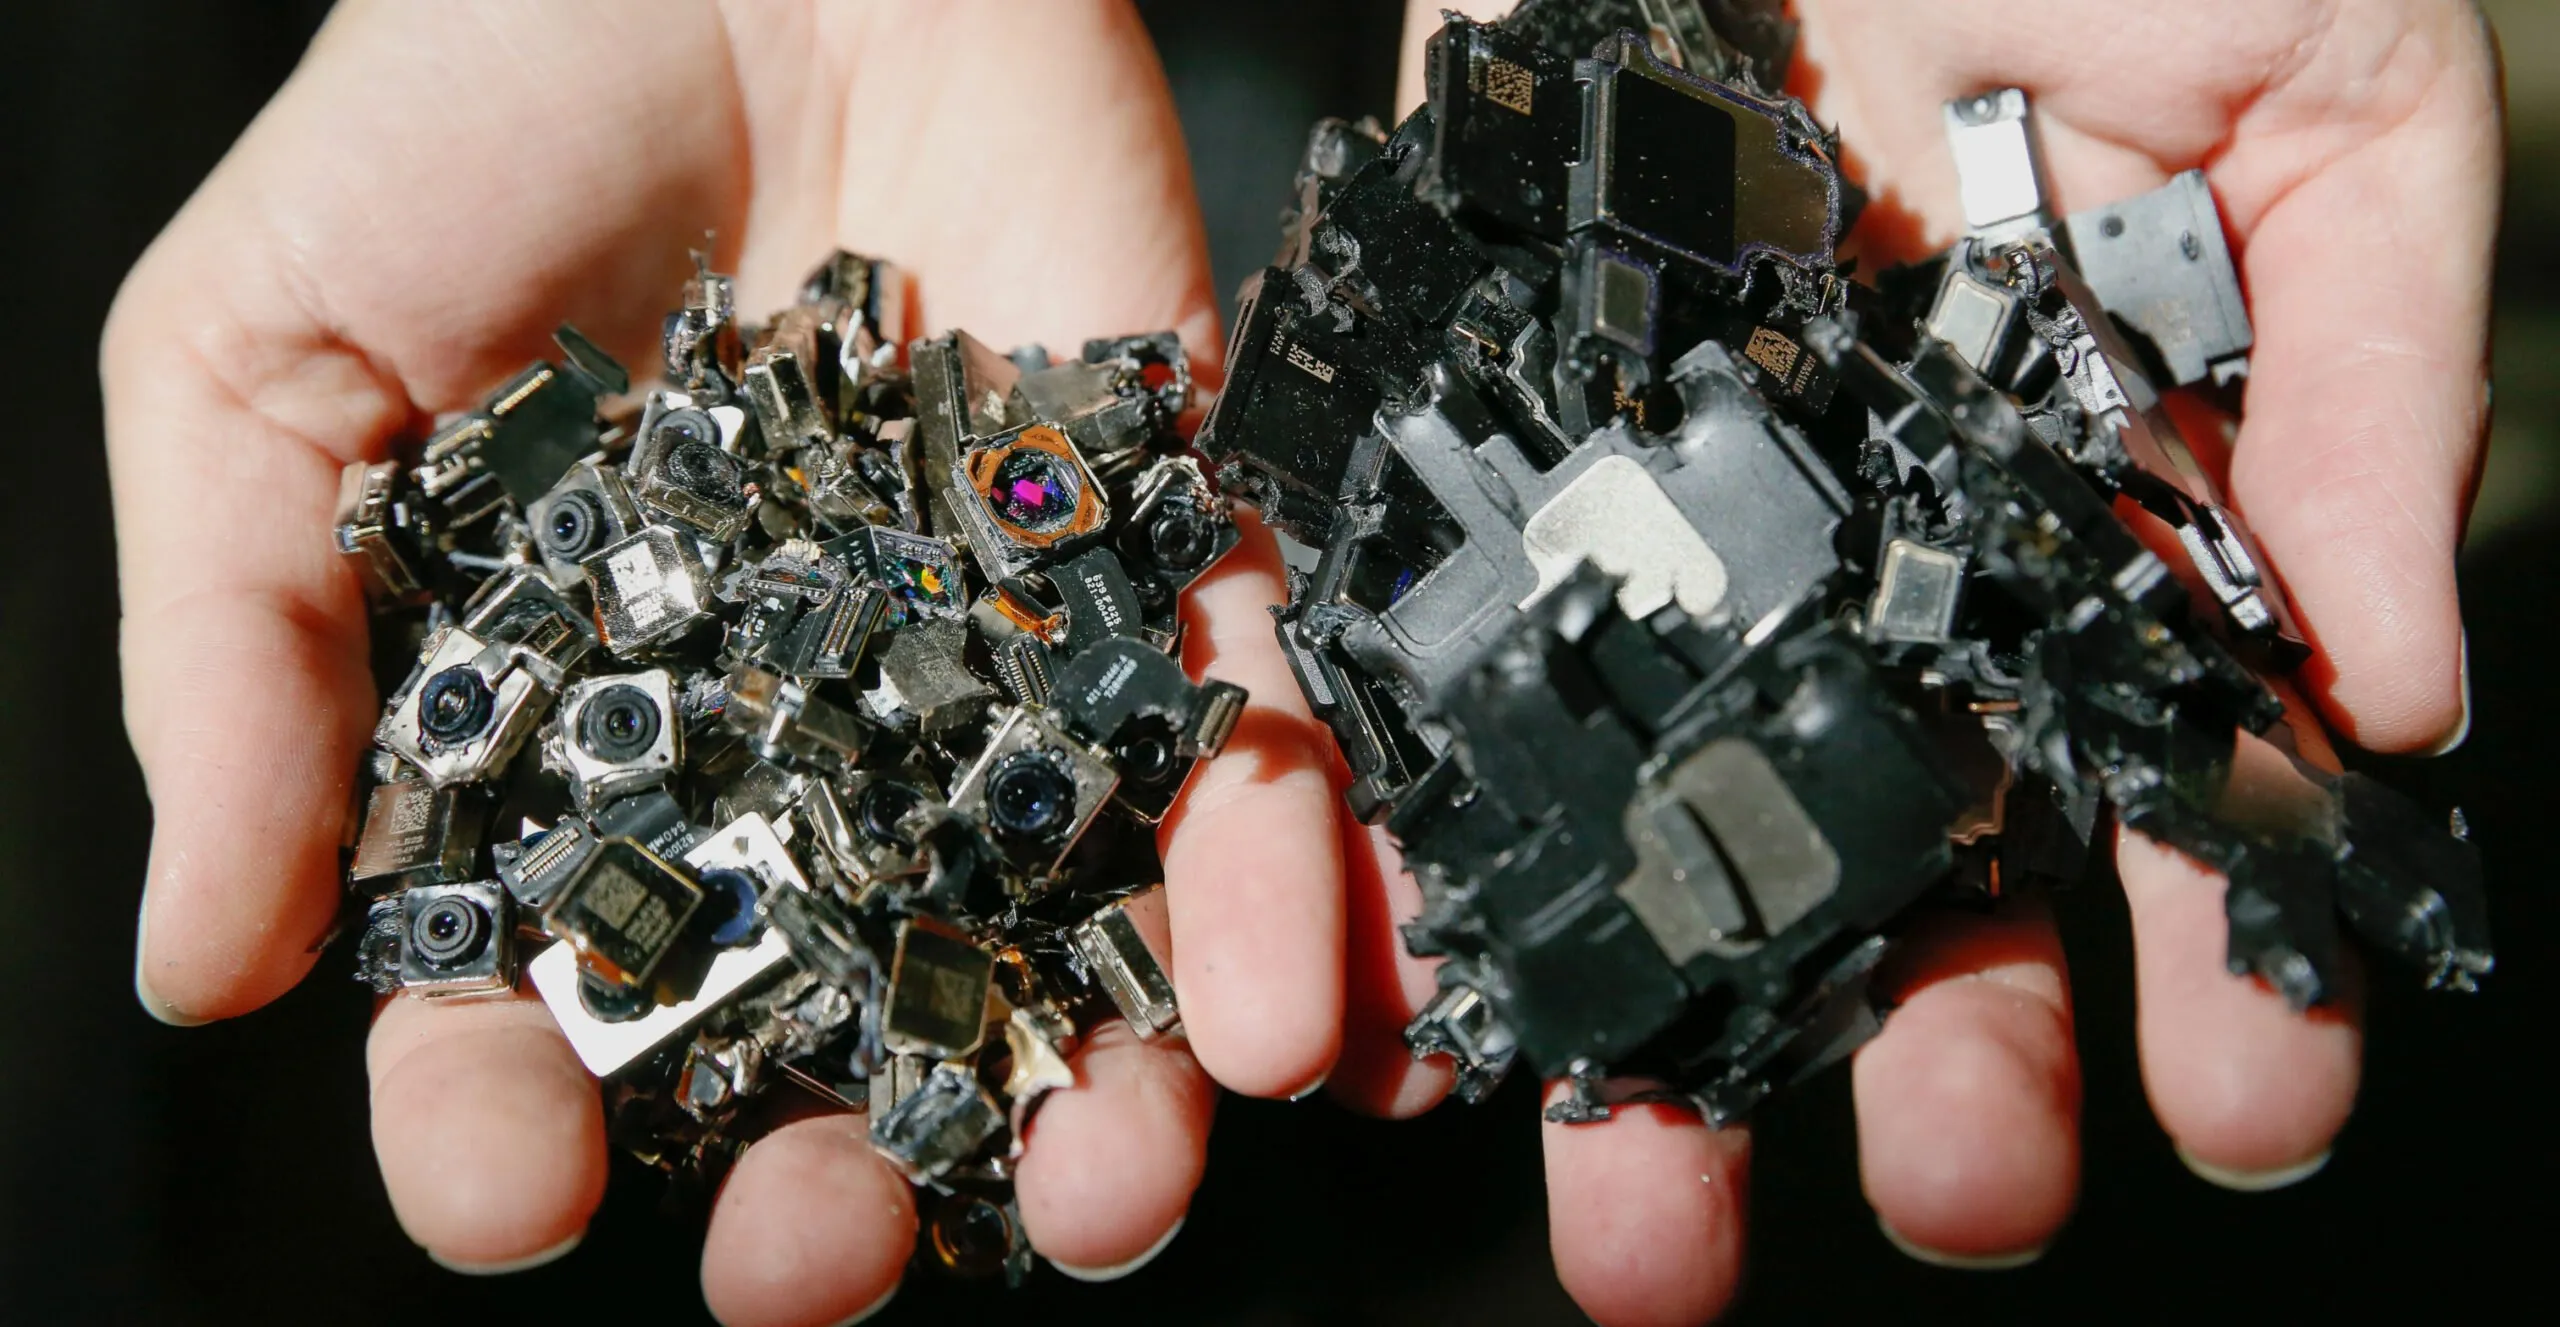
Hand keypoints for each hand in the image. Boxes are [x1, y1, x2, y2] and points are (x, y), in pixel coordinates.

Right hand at [106, 2, 1352, 1320]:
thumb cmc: (454, 114)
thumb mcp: (262, 367)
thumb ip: (240, 661)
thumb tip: (203, 968)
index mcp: (568, 734)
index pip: (538, 985)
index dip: (513, 1107)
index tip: (518, 1174)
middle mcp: (790, 740)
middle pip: (826, 1019)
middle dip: (836, 1172)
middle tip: (828, 1260)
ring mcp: (985, 663)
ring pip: (1054, 933)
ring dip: (1097, 1100)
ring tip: (1100, 1202)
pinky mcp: (1154, 557)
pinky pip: (1231, 741)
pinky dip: (1273, 881)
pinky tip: (1285, 1022)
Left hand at [1376, 1, 2499, 1321]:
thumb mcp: (2318, 84)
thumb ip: (2366, 368)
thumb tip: (2404, 682)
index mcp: (2075, 506)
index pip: (2164, 775)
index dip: (2226, 950)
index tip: (2253, 1103)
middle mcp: (1858, 552)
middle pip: (1892, 844)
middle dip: (1918, 1041)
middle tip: (1948, 1198)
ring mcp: (1653, 508)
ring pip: (1645, 804)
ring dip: (1638, 1006)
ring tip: (1635, 1203)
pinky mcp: (1462, 432)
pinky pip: (1425, 652)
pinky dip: (1406, 821)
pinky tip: (1410, 988)